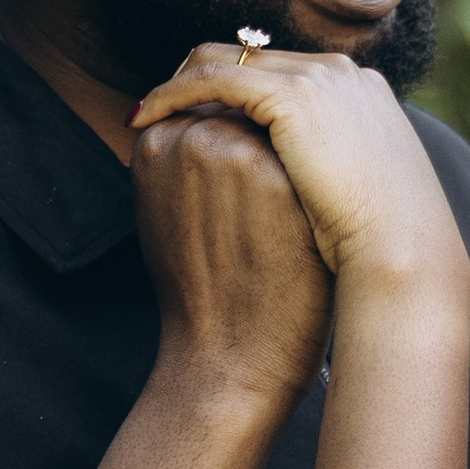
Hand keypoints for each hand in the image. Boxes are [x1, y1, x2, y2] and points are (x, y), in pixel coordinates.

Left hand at [132, 45, 469, 301]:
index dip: (231, 93)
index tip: (197, 120)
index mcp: (358, 92)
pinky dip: (172, 94)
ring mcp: (320, 78)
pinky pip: (212, 80)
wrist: (404, 256)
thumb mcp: (359, 197)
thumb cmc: (383, 249)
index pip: (279, 73)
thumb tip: (296, 184)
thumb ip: (331, 173)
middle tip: (158, 111)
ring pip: (224, 59)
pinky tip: (144, 120)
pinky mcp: (294, 96)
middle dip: (197, 79)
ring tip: (144, 114)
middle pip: (248, 56)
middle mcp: (340, 72)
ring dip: (177, 83)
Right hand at [132, 108, 330, 406]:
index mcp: (156, 144)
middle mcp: (193, 139)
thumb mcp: (167, 213)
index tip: (232, 190)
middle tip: (259, 209)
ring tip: (282, 219)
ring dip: (288, 163)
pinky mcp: (284, 178)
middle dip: (258, 147)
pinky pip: (308, 158)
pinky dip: (313, 183)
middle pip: (241, 114)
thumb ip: (184, 158)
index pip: (202, 110)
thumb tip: (216, 117)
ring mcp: (240, 155)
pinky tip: (310, 222)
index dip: (226, 146)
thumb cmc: (201, 290)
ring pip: (279, 131)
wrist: (230, 358)